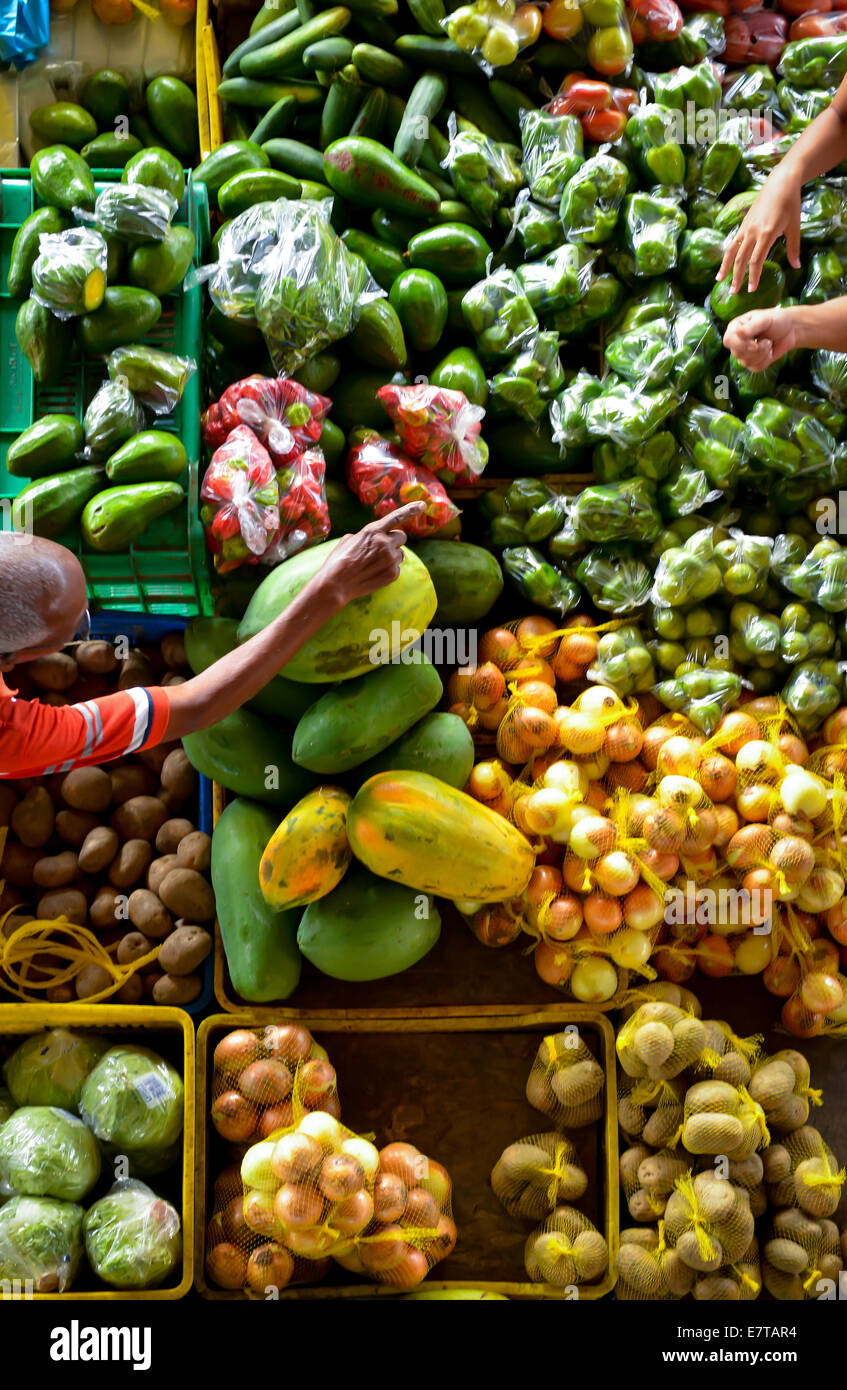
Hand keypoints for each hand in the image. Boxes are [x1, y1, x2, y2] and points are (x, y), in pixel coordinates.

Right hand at [318, 501, 426, 602]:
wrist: (336, 584)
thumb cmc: (338, 561)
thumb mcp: (348, 540)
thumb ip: (366, 535)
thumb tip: (373, 539)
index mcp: (373, 531)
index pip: (396, 517)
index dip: (411, 509)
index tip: (423, 504)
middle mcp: (384, 543)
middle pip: (402, 537)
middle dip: (394, 541)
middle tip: (381, 549)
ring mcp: (390, 559)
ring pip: (400, 554)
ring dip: (391, 557)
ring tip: (374, 564)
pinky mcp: (393, 574)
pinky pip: (397, 568)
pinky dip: (389, 570)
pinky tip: (375, 573)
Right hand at [717, 173, 801, 293]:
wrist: (780, 182)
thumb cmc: (790, 203)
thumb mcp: (795, 227)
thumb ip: (793, 248)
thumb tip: (796, 266)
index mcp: (767, 233)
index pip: (756, 261)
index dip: (753, 277)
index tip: (751, 289)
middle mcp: (753, 232)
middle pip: (741, 259)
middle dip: (737, 277)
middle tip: (733, 292)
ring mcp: (745, 227)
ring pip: (732, 251)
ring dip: (725, 267)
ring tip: (718, 280)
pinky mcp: (742, 224)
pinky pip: (732, 242)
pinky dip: (727, 255)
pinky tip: (724, 264)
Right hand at [723, 307, 797, 370]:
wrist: (790, 330)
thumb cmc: (776, 320)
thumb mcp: (764, 319)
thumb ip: (751, 327)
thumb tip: (738, 333)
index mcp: (735, 328)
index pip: (728, 340)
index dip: (740, 344)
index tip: (754, 343)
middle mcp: (737, 341)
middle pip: (737, 353)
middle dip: (755, 349)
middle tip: (767, 341)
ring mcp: (744, 354)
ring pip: (746, 362)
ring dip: (762, 354)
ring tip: (769, 343)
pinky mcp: (753, 363)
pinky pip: (755, 368)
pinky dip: (766, 360)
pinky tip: (769, 351)